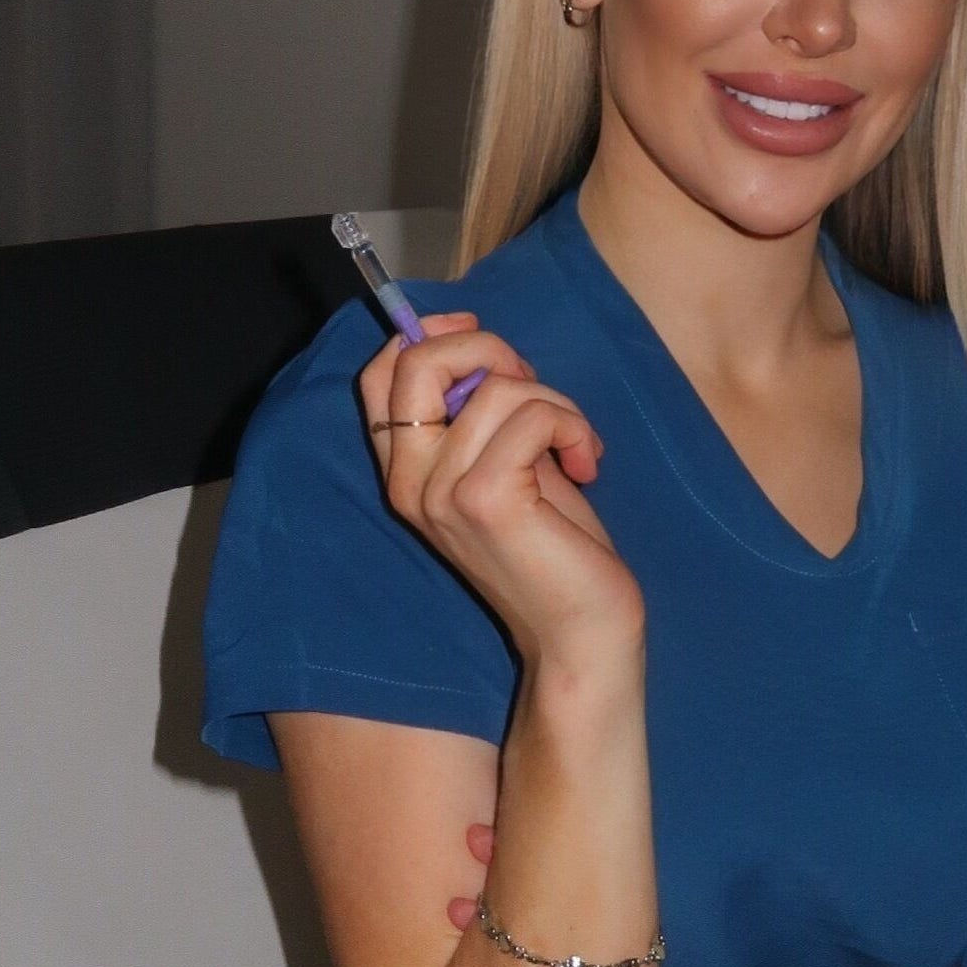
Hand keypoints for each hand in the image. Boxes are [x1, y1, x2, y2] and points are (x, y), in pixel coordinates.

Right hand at [359, 311, 643, 667]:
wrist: (581, 632)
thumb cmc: (555, 546)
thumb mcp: (508, 462)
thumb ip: (482, 412)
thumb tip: (479, 342)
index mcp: (407, 473)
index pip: (379, 375)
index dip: (428, 334)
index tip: (482, 338)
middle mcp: (410, 482)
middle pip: (416, 361)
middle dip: (487, 349)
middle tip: (536, 390)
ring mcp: (442, 492)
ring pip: (496, 387)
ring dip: (555, 403)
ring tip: (574, 446)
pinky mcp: (485, 500)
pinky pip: (532, 415)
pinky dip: (573, 426)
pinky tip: (587, 464)